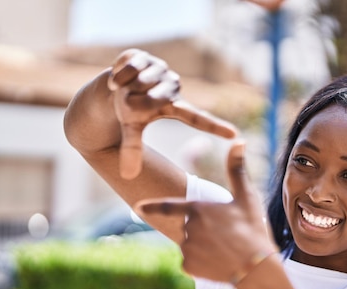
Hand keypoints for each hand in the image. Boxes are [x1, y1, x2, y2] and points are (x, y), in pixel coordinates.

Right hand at [108, 49, 238, 179]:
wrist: (111, 86)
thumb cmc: (129, 109)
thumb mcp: (132, 129)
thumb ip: (133, 149)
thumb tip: (128, 175)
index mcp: (175, 107)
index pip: (198, 119)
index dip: (215, 127)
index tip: (234, 135)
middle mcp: (173, 87)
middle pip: (154, 100)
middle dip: (135, 103)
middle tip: (129, 102)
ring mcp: (161, 70)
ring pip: (141, 82)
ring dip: (126, 89)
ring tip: (124, 90)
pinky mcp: (145, 56)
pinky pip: (130, 69)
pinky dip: (119, 76)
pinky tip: (119, 78)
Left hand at [133, 141, 276, 282]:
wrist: (256, 269)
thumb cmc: (252, 229)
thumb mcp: (246, 197)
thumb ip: (237, 169)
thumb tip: (239, 140)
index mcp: (197, 208)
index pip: (167, 206)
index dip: (152, 206)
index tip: (138, 206)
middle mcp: (187, 228)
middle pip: (189, 227)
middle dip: (204, 231)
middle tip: (226, 238)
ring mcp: (186, 248)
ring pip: (190, 245)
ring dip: (203, 247)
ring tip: (226, 251)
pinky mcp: (188, 267)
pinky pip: (191, 263)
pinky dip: (202, 263)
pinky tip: (219, 264)